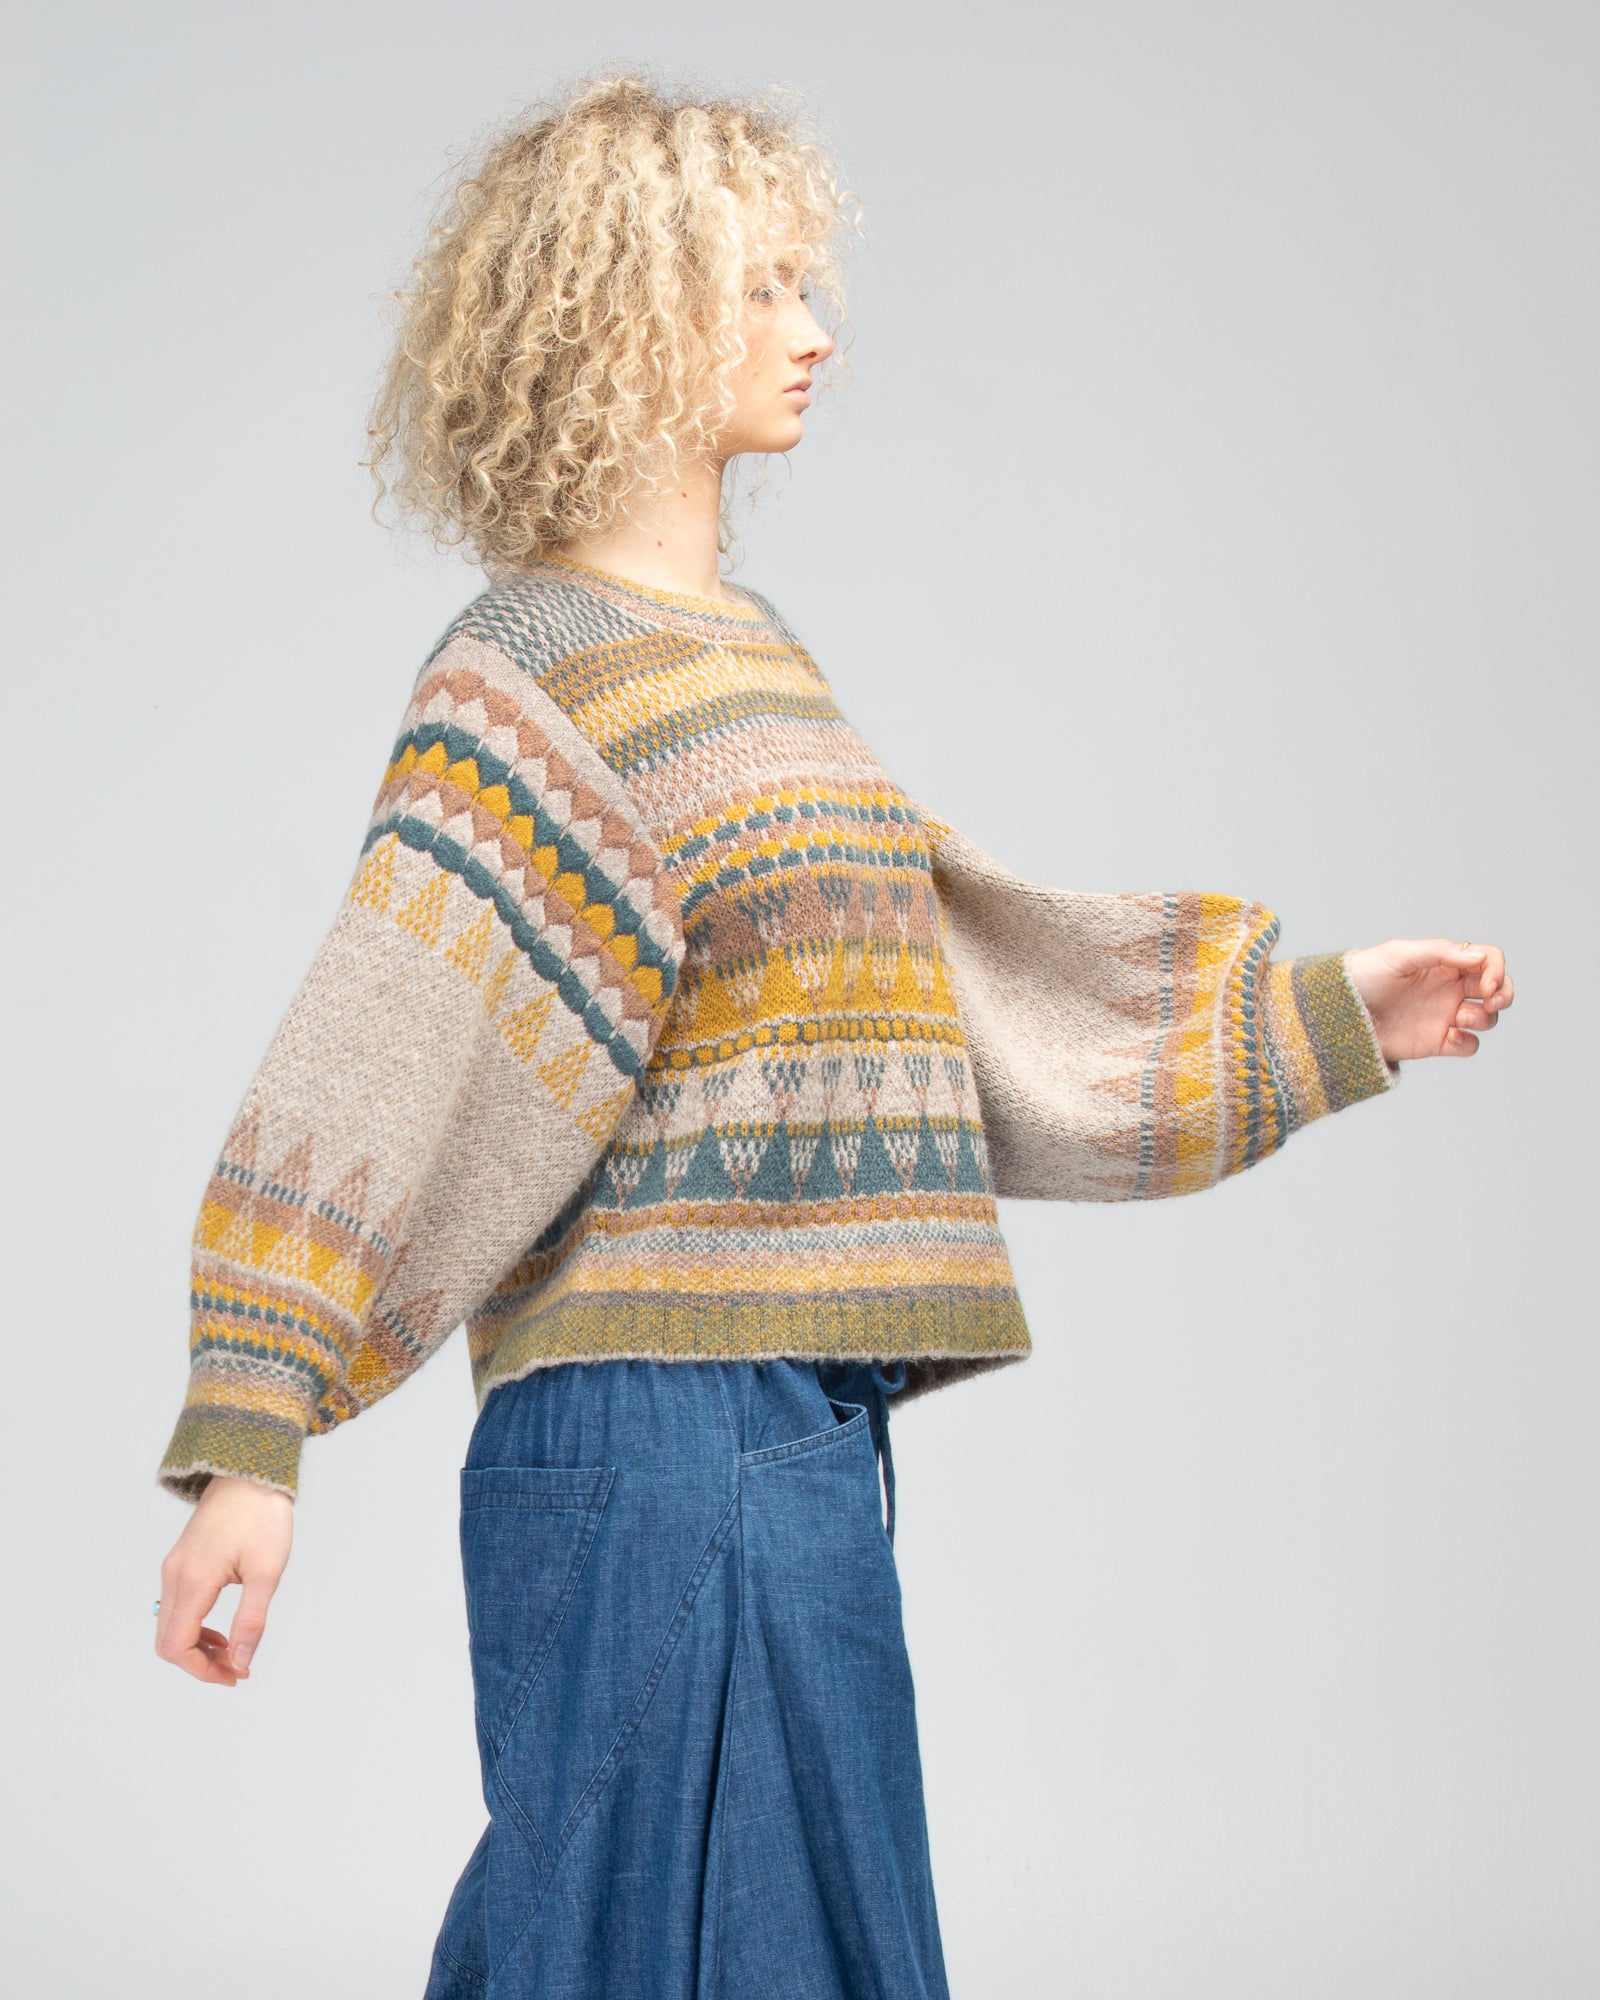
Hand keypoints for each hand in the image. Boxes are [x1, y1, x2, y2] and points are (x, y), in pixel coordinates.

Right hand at [155, 1475, 293, 1685]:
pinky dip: (194, 1627)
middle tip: (237, 1669)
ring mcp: (173, 1568)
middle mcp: (173, 1576)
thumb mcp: (267, 1571)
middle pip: (167, 1642)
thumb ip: (252, 1620)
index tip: (236, 1675)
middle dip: (200, 1664)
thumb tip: (242, 1662)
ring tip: (235, 1653)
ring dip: (197, 1647)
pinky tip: (223, 1631)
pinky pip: (175, 1608)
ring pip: (169, 1626)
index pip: (177, 1647)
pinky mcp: (180, 1562)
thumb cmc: (262, 1516)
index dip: (203, 1670)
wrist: (250, 1472)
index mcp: (192, 1581)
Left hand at [1343, 938, 1513, 1062]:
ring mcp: (1445, 1015)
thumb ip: (1439, 952)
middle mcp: (1450, 988)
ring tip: (1459, 1018)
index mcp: (1445, 963)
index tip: (1487, 984)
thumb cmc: (1365, 974)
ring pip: (1487, 1018)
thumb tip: (1479, 958)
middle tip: (1491, 1000)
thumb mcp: (1399, 954)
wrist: (1339, 1012)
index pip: (1488, 960)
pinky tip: (1449, 1037)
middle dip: (1504, 994)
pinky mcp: (1436, 1042)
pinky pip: (1469, 1045)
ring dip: (1484, 1018)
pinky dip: (1468, 1043)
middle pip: (1498, 988)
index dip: (1497, 970)